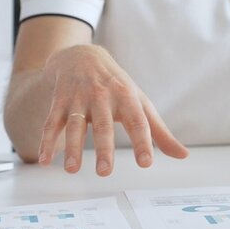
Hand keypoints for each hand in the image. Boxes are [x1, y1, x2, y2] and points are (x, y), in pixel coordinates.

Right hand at [37, 45, 188, 175]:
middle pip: (103, 124)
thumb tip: (183, 155)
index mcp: (127, 97)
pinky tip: (45, 160)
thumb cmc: (118, 87)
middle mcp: (102, 96)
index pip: (137, 122)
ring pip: (74, 124)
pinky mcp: (59, 101)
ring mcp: (78, 98)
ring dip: (72, 147)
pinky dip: (47, 141)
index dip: (142, 142)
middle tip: (105, 172)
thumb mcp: (141, 104)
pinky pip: (51, 122)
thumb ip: (160, 132)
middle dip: (104, 148)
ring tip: (73, 169)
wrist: (82, 56)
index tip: (146, 163)